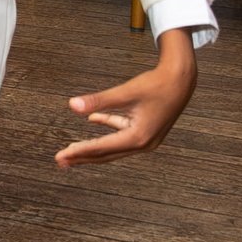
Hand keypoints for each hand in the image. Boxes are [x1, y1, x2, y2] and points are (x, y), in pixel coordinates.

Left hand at [55, 29, 197, 165]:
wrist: (181, 80)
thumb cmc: (155, 84)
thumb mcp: (124, 92)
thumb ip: (98, 100)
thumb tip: (72, 106)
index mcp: (138, 137)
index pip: (102, 148)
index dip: (80, 151)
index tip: (61, 156)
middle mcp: (143, 144)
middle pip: (107, 154)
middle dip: (82, 157)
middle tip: (60, 161)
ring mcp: (146, 139)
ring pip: (113, 146)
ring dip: (92, 146)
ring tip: (72, 150)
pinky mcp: (146, 130)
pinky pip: (121, 134)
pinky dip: (107, 128)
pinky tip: (93, 121)